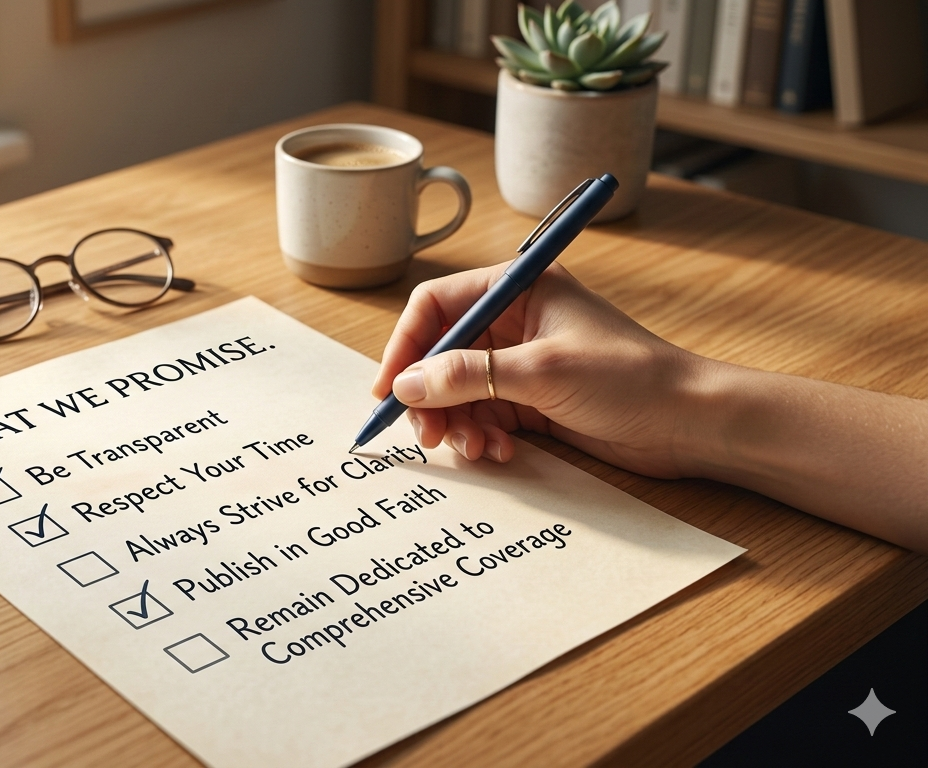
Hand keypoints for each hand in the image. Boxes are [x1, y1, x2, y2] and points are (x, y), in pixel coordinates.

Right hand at [373, 263, 717, 478]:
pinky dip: (481, 436)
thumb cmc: (630, 379)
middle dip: (429, 396)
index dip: (406, 346)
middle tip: (428, 435)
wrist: (689, 423)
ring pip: (457, 391)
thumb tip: (407, 384)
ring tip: (476, 449)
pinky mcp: (531, 400)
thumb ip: (468, 376)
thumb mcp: (541, 373)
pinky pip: (483, 415)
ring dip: (457, 423)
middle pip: (440, 353)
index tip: (389, 390)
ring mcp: (521, 362)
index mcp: (519, 289)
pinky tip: (500, 452)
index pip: (437, 306)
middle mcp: (515, 320)